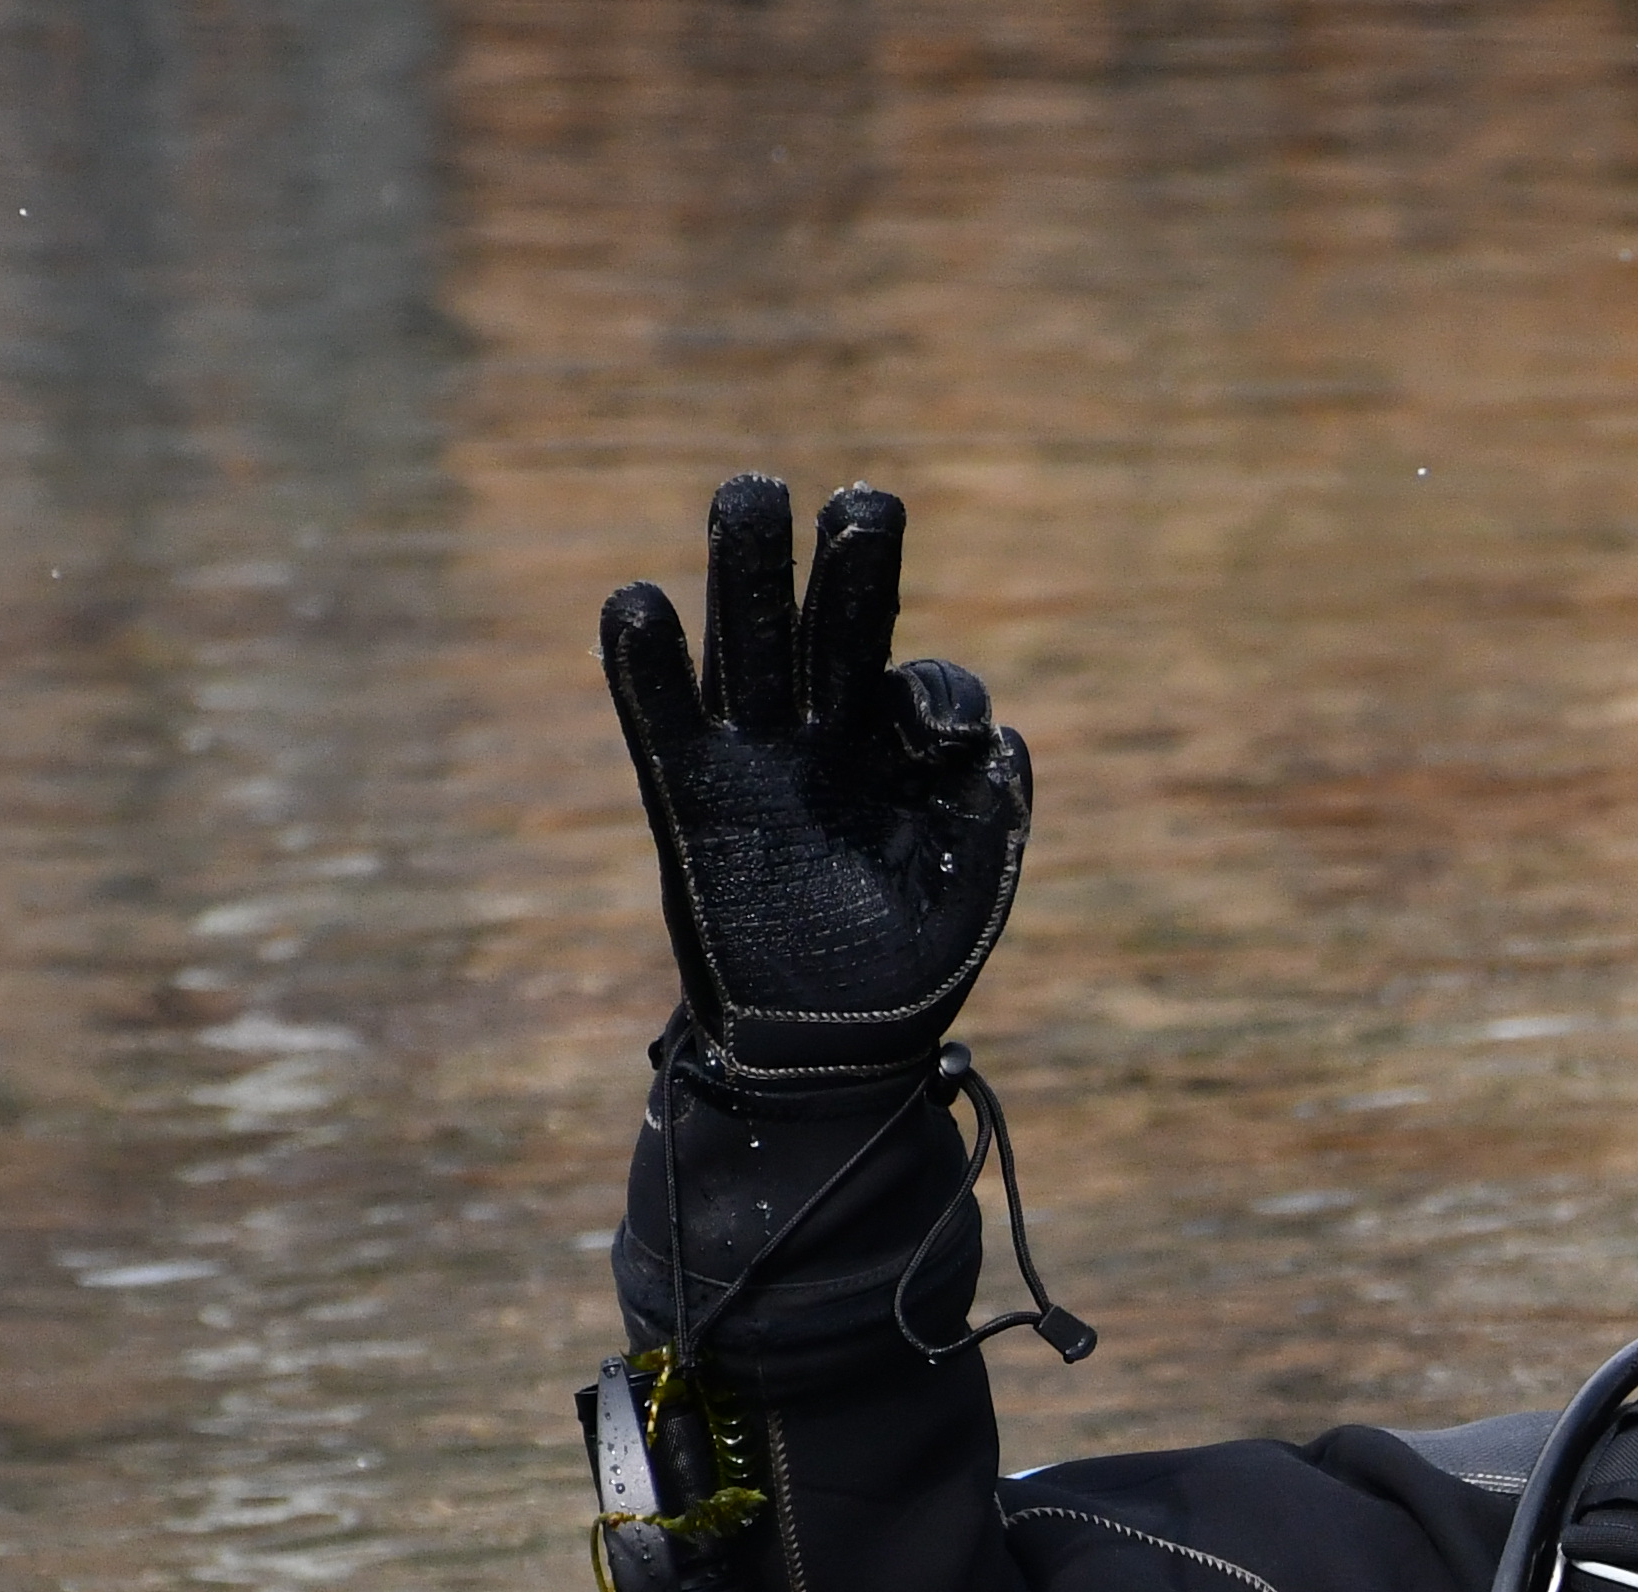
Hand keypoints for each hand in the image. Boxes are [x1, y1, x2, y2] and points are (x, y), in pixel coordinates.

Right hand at [601, 476, 1033, 1079]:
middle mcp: (827, 739)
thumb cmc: (904, 974)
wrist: (823, 1053)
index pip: (922, 688)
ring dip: (745, 572)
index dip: (937, 698)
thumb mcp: (968, 897)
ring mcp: (755, 760)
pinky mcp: (690, 796)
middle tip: (862, 501)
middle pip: (831, 630)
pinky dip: (647, 666)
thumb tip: (1000, 740)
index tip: (940, 735)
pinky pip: (663, 719)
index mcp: (900, 757)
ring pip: (748, 647)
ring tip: (749, 494)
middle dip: (845, 566)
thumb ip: (992, 820)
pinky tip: (637, 604)